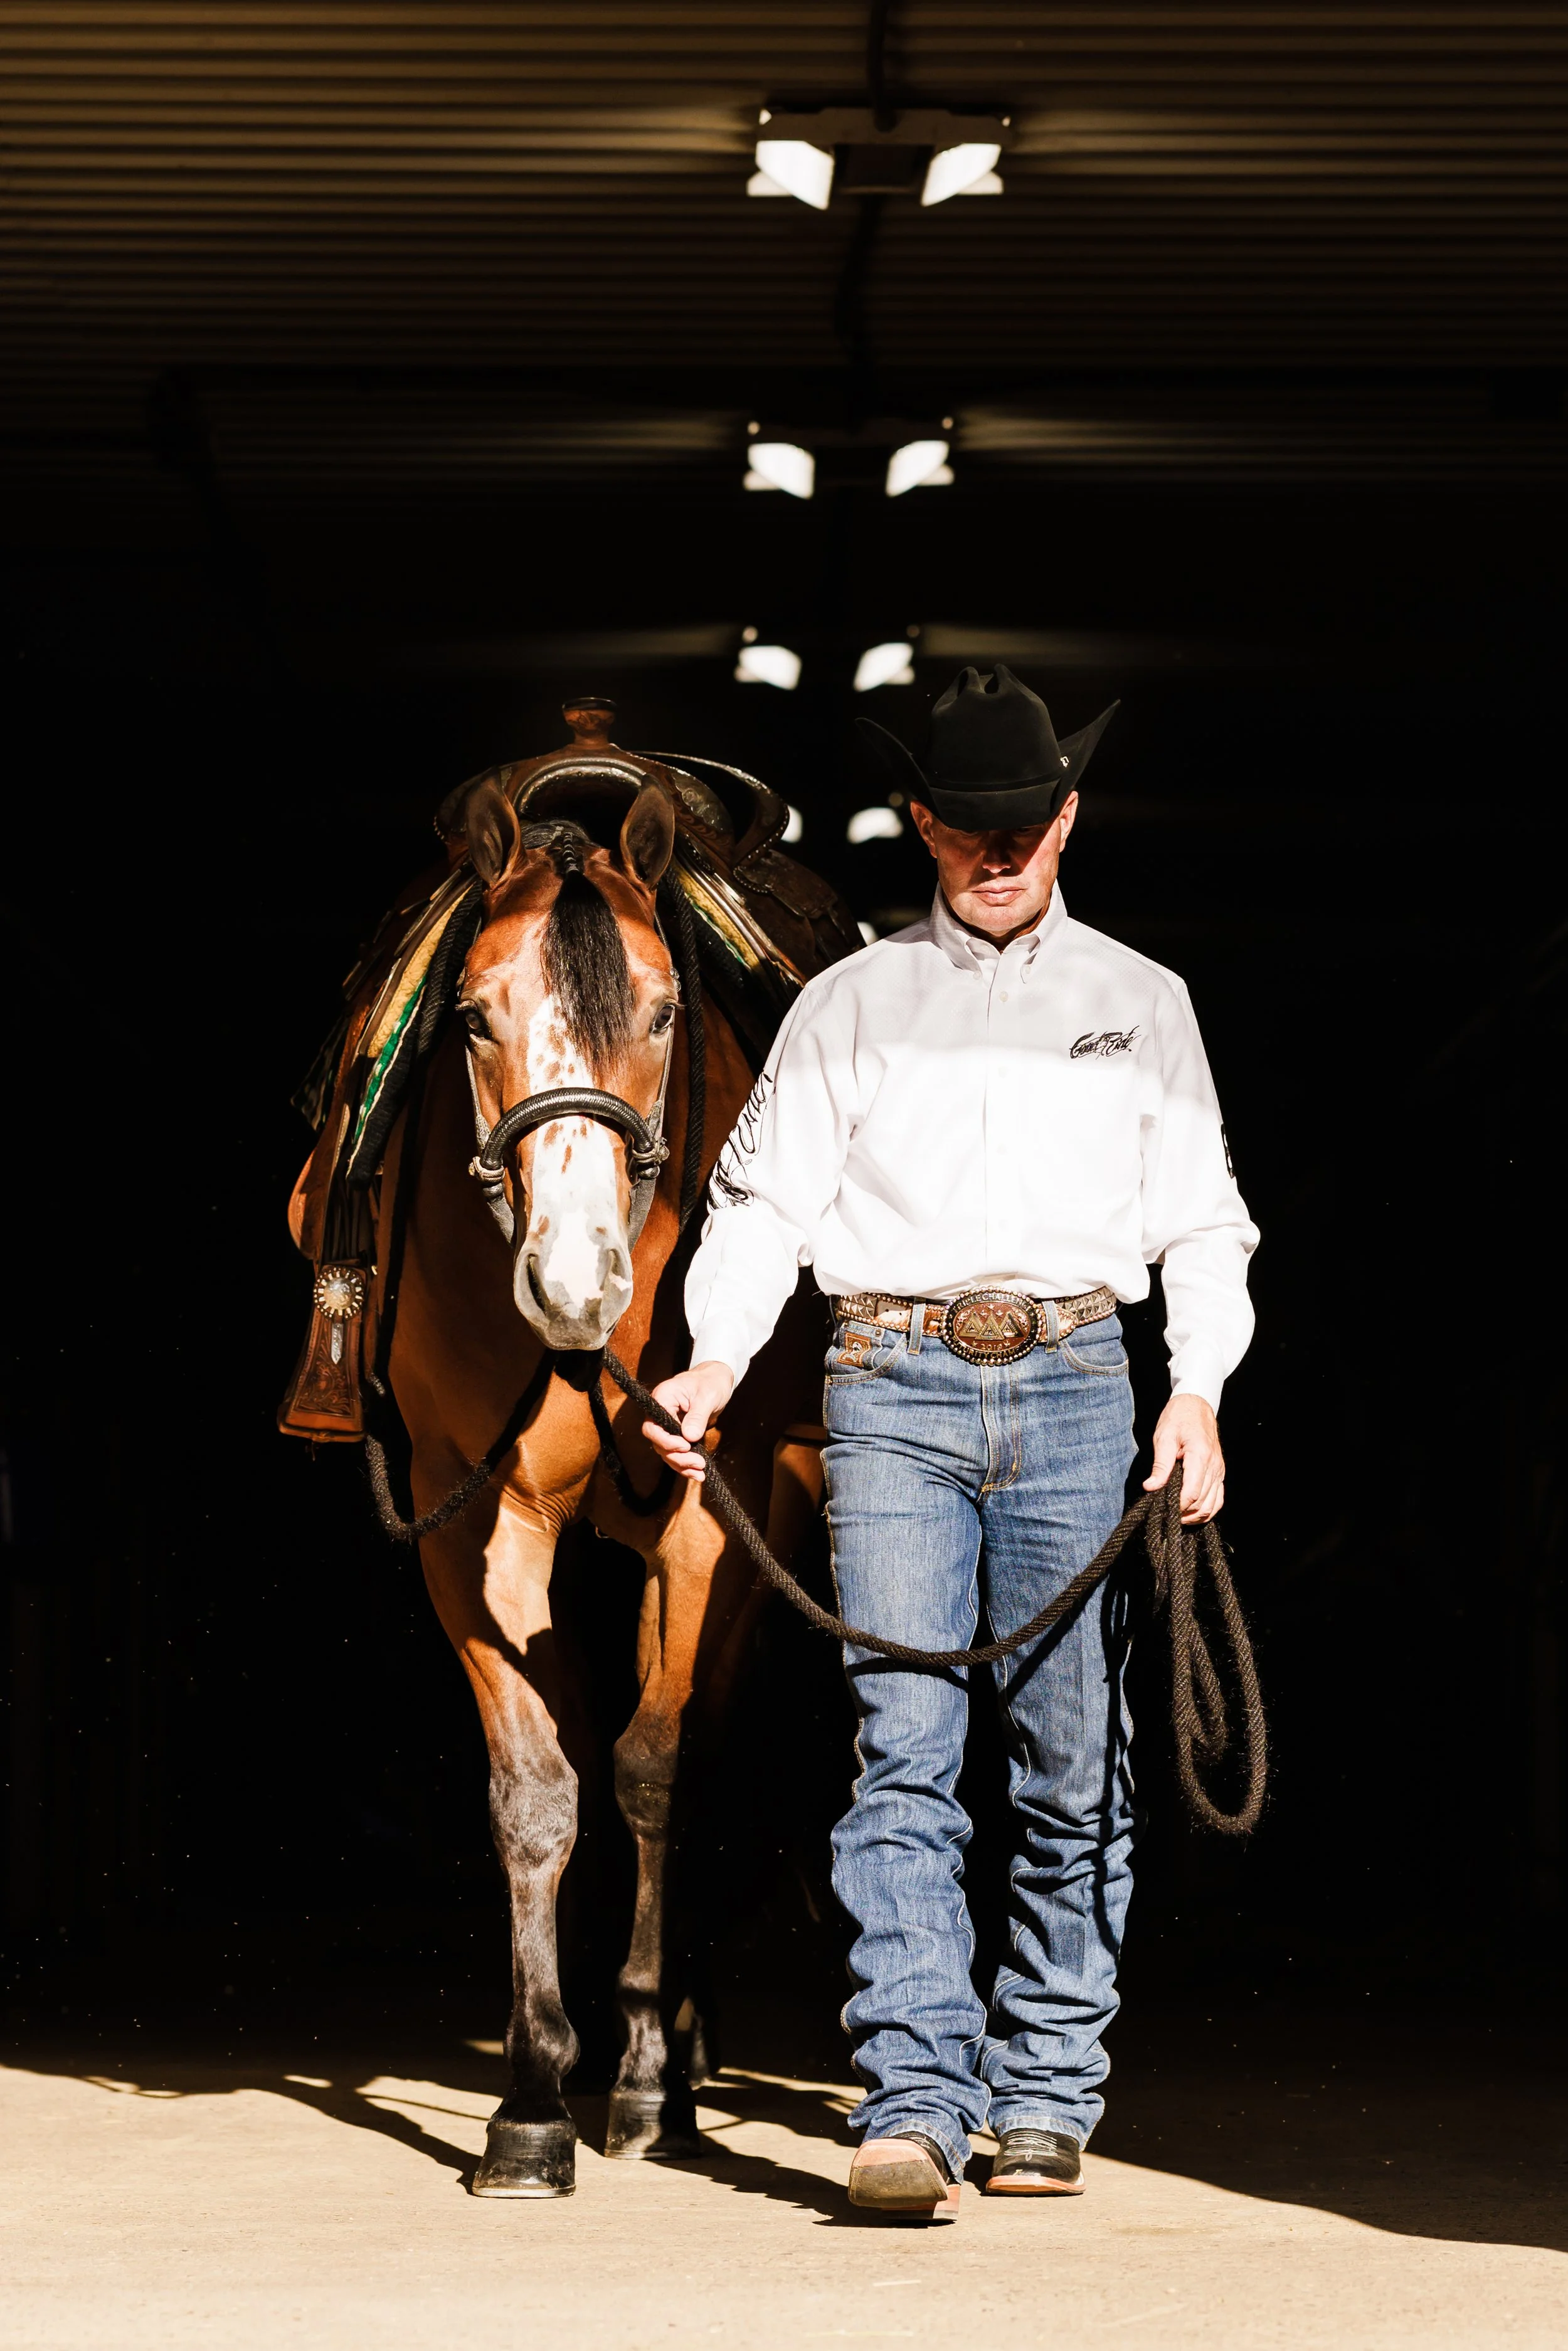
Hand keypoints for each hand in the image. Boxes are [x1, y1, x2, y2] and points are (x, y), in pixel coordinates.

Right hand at [643, 1361, 735, 1481]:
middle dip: (677, 1456)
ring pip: (666, 1451)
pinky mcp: (677, 1434)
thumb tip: (689, 1437)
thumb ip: (697, 1416)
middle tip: (699, 1463)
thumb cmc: (711, 1381)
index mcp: (662, 1398)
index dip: (666, 1440)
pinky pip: (676, 1453)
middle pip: (658, 1442)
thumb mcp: (707, 1396)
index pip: (653, 1426)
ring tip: (700, 1473)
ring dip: (682, 1464)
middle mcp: (660, 1413)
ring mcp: (668, 1425)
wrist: (718, 1379)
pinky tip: (698, 1474)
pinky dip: (686, 1465)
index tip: (686, 1446)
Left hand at [1144, 1394, 1225, 1522]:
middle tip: (1165, 1514)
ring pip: (1212, 1505)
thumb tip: (1150, 1487)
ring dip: (1195, 1516)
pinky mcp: (1219, 1473)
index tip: (1162, 1509)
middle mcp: (1214, 1466)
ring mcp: (1219, 1471)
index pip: (1191, 1492)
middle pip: (1201, 1502)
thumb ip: (1160, 1465)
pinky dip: (1207, 1510)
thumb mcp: (1164, 1437)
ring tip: (1177, 1517)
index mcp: (1200, 1456)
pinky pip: (1218, 1498)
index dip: (1177, 1505)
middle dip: (1183, 1513)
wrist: (1196, 1405)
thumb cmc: (1178, 1418)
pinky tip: (1192, 1513)